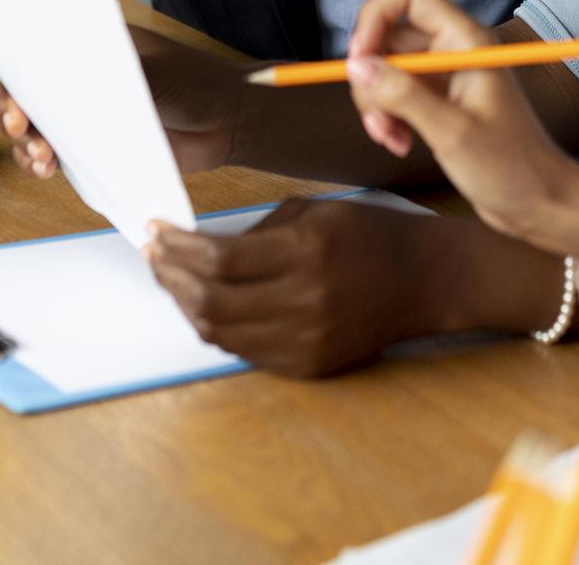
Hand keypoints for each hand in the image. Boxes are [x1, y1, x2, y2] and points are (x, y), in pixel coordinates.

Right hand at [0, 29, 249, 179]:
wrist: (229, 123)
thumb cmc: (199, 83)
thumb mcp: (152, 73)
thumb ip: (106, 76)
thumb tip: (59, 77)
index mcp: (91, 41)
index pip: (35, 41)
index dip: (3, 55)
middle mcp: (81, 73)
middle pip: (25, 85)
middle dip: (12, 106)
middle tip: (21, 126)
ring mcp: (85, 108)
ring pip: (35, 123)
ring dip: (26, 141)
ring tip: (40, 158)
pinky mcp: (93, 142)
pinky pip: (54, 150)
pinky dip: (40, 161)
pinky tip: (44, 169)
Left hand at [143, 197, 443, 376]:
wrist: (423, 280)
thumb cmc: (368, 235)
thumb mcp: (314, 212)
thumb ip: (256, 233)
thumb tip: (199, 249)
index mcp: (307, 252)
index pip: (220, 258)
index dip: (178, 247)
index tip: (156, 232)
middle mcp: (305, 301)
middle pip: (211, 301)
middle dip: (171, 277)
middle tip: (155, 257)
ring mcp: (306, 340)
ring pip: (220, 333)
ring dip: (186, 305)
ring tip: (172, 281)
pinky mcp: (308, 365)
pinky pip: (245, 351)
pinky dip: (218, 328)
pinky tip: (206, 305)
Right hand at [343, 0, 578, 271]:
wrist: (538, 201)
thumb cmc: (510, 166)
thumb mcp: (452, 131)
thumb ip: (402, 95)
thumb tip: (356, 66)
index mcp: (465, 40)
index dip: (375, 18)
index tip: (359, 61)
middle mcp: (453, 48)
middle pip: (388, 35)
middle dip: (371, 76)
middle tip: (376, 117)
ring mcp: (444, 75)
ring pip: (386, 68)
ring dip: (377, 104)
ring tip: (391, 139)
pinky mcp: (437, 100)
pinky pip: (395, 94)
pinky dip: (388, 117)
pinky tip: (400, 144)